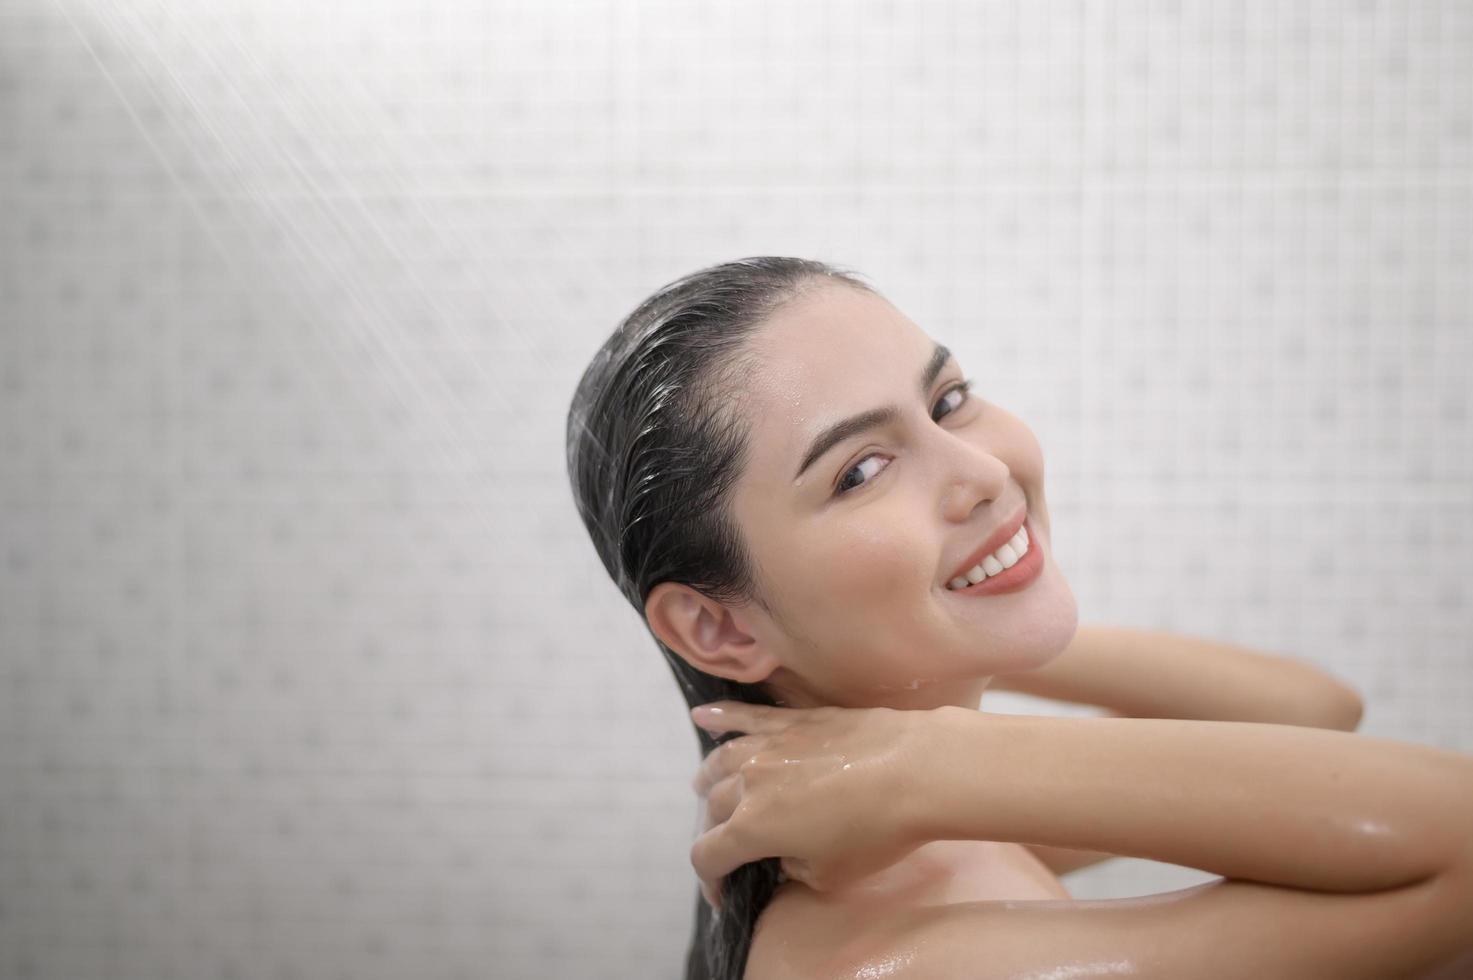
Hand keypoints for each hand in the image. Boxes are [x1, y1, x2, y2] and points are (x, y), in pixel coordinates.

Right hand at [688, 700, 936, 910]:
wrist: (916, 770)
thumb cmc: (877, 830)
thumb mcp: (831, 874)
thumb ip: (793, 868)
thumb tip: (783, 854)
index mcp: (753, 827)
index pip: (708, 855)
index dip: (711, 881)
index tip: (726, 894)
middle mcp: (749, 782)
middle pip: (713, 808)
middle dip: (716, 832)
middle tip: (734, 847)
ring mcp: (769, 745)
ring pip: (721, 760)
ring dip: (708, 779)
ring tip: (702, 787)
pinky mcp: (793, 721)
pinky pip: (746, 715)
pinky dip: (720, 716)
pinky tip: (702, 715)